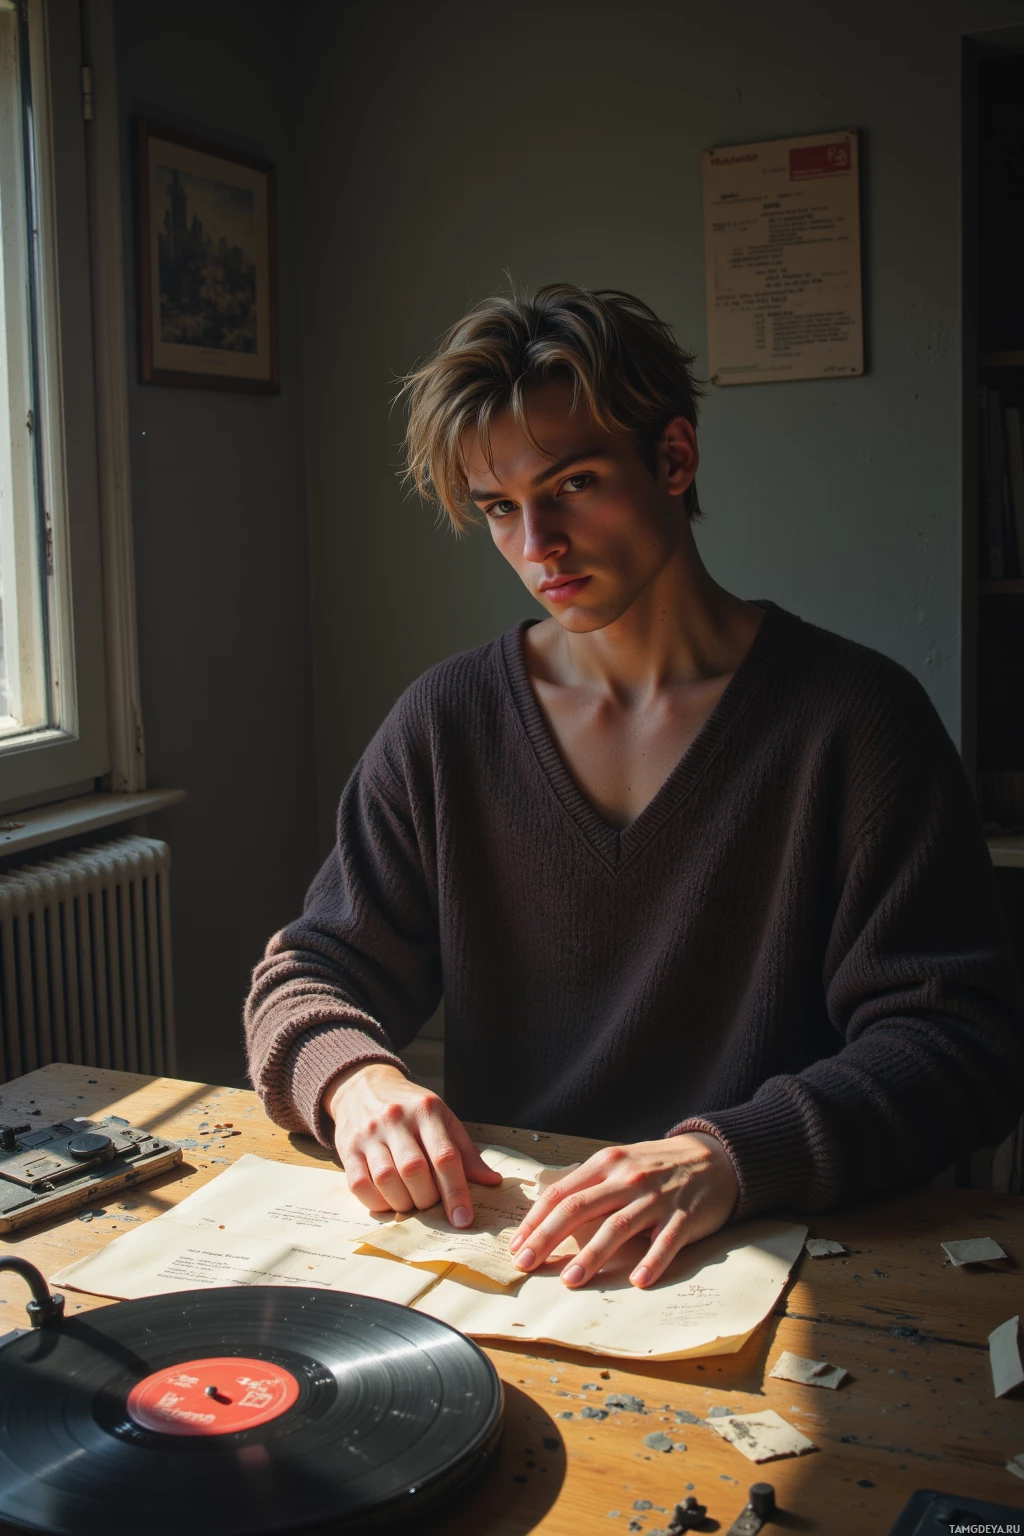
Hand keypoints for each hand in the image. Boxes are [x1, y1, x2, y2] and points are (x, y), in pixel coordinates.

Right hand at [322, 1062, 501, 1226]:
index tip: (463, 1219)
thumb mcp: (443, 1119)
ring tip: (411, 1202)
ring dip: (403, 1203)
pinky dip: (377, 1202)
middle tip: (432, 1203)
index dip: (456, 1192)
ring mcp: (369, 1133)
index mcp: (427, 1110)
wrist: (364, 1086)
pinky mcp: (347, 1149)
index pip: (445, 1156)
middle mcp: (396, 1119)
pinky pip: (360, 1186)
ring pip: (386, 1180)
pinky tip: (388, 1200)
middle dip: (427, 1198)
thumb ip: (466, 1152)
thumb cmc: (411, 1109)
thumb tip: (493, 1182)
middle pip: (414, 1171)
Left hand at [508, 1133, 738, 1288]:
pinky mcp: (683, 1216)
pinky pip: (665, 1241)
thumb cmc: (659, 1165)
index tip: (517, 1246)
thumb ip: (590, 1183)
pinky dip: (651, 1261)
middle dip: (547, 1238)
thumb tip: (549, 1213)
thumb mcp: (621, 1162)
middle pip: (579, 1208)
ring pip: (617, 1227)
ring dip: (591, 1256)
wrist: (715, 1157)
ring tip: (570, 1280)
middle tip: (526, 1264)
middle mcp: (627, 1178)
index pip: (562, 1193)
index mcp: (606, 1163)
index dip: (536, 1221)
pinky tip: (638, 1280)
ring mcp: (655, 1197)